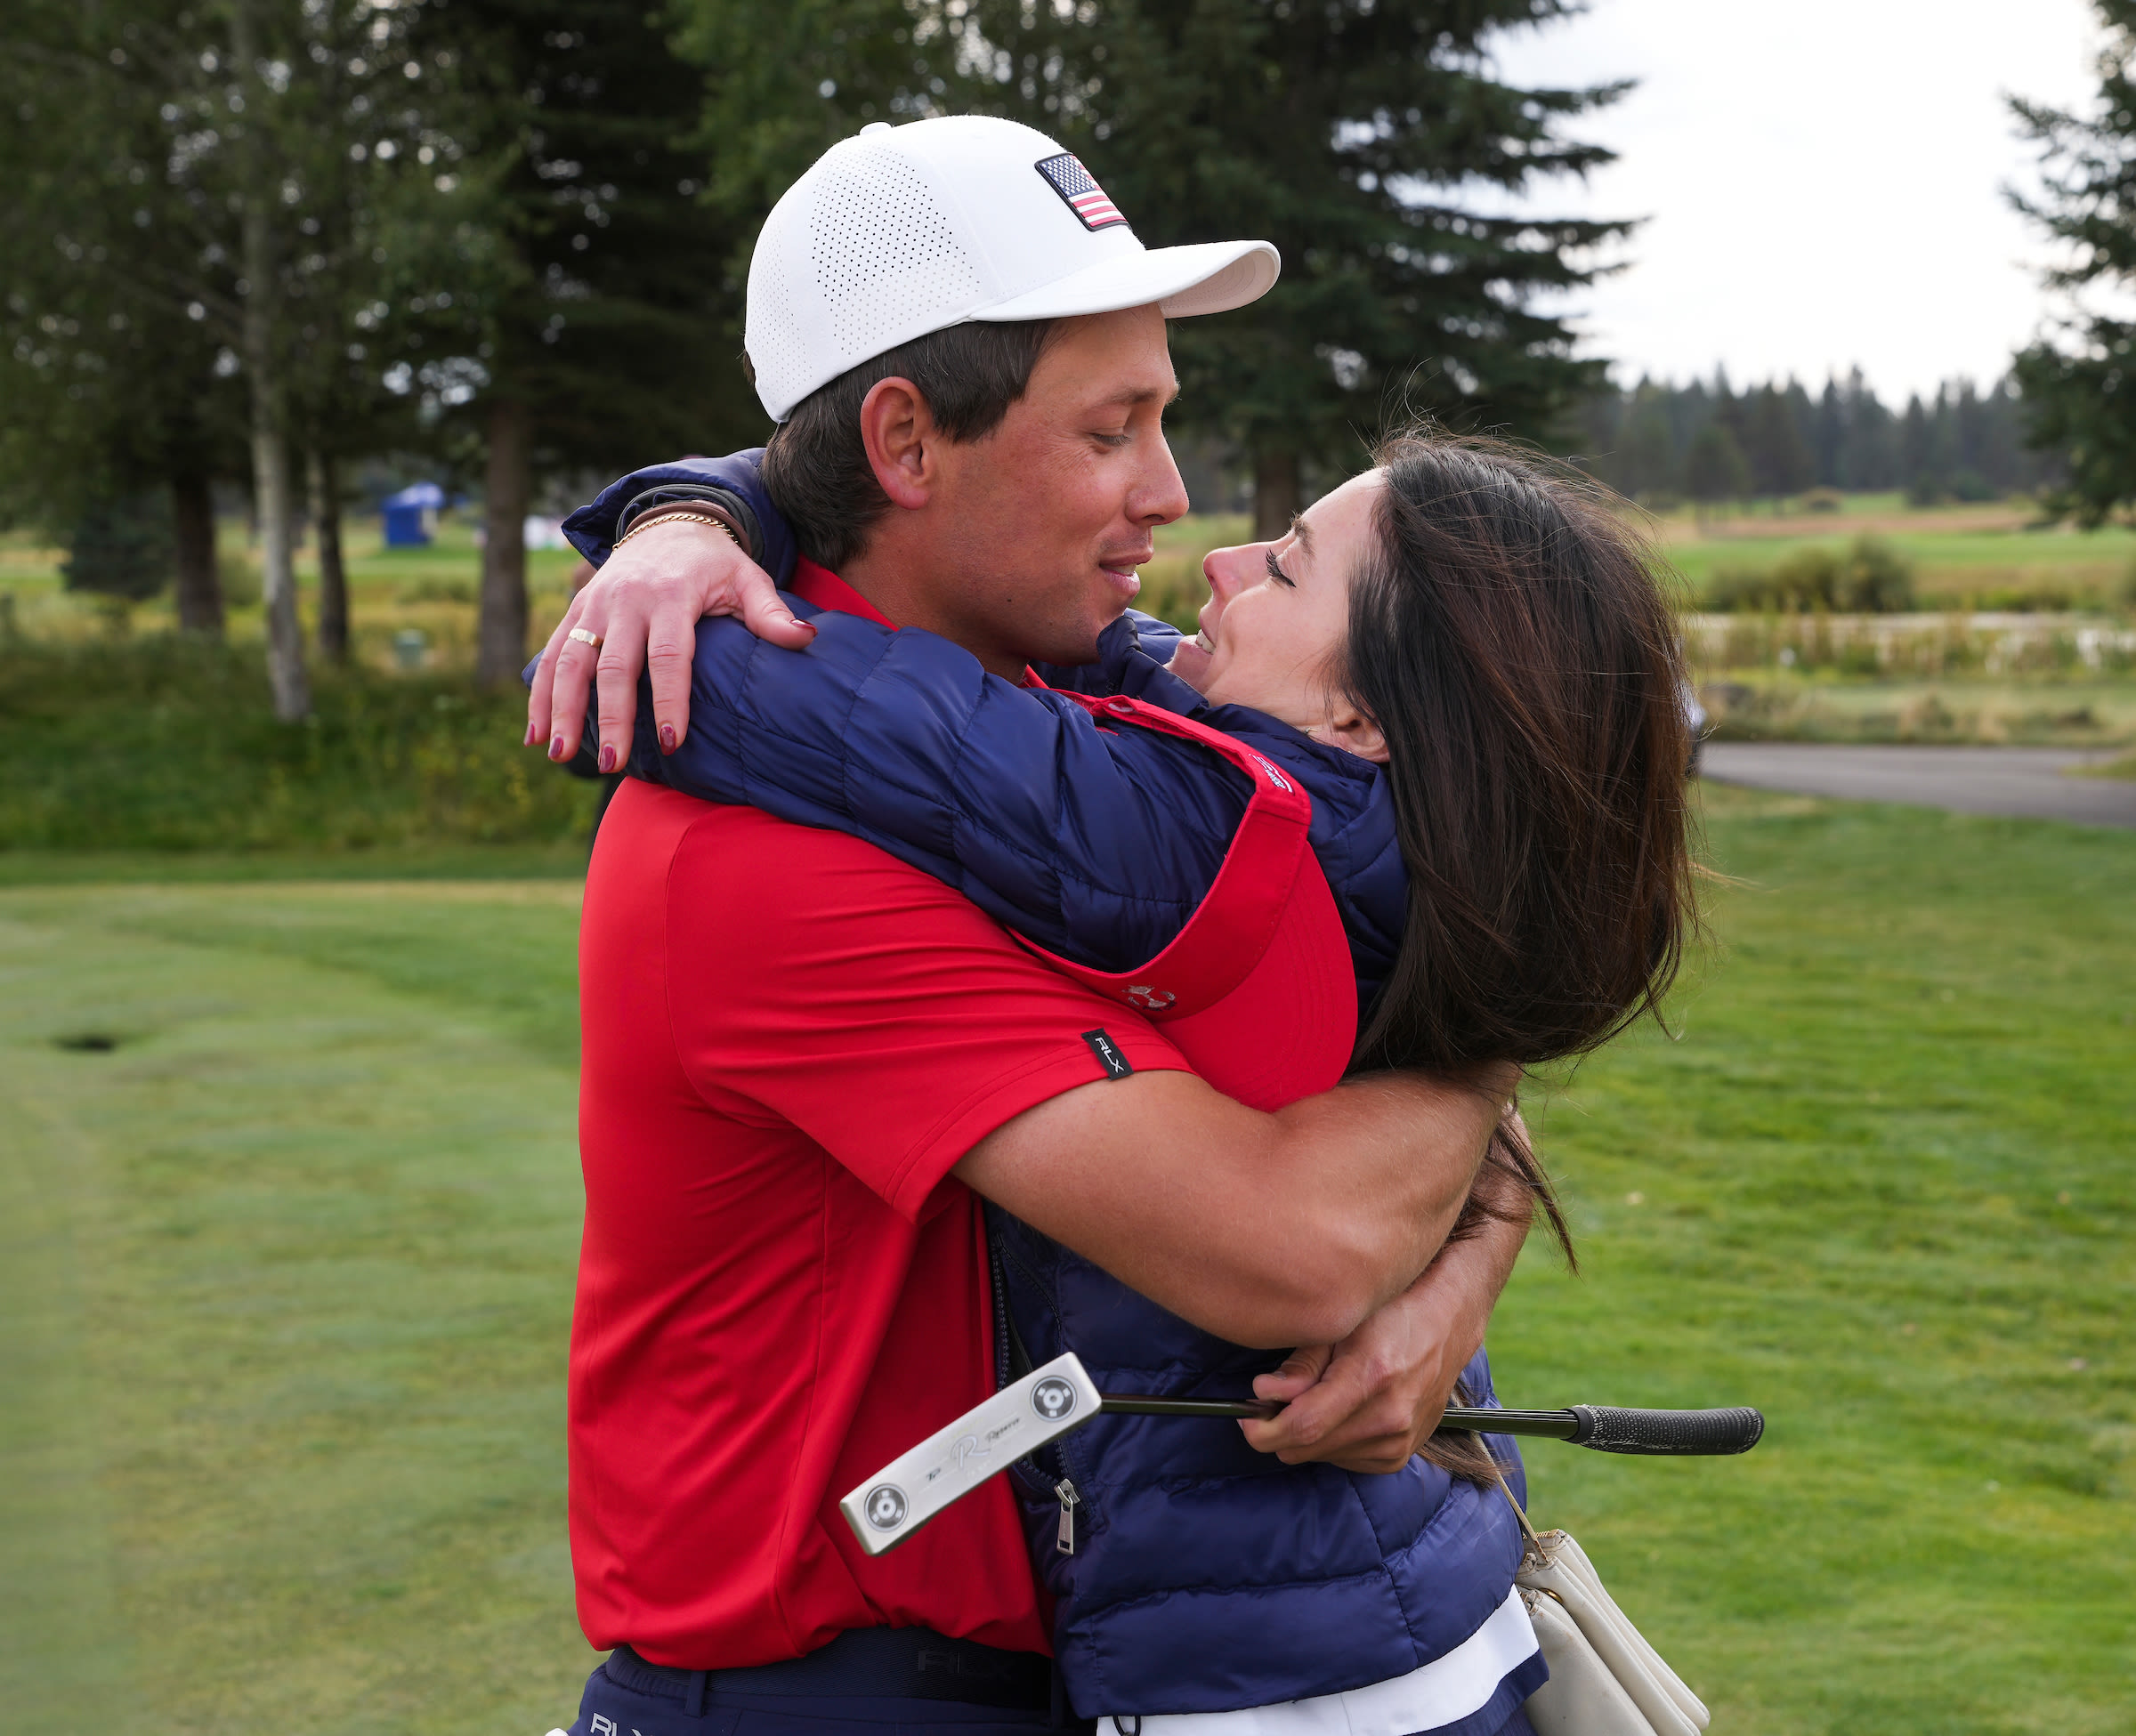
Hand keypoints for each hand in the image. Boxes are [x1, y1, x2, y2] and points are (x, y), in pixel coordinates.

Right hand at [525, 519, 815, 772]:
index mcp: (672, 595)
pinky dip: (541, 695)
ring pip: (572, 661)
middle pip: (614, 665)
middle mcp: (627, 600)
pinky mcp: (576, 612)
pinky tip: (535, 736)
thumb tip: (805, 639)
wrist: (668, 524)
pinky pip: (553, 655)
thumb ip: (771, 613)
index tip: (671, 741)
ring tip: (560, 756)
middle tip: (615, 763)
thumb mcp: (748, 579)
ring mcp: (596, 606)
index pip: (669, 655)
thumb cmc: (715, 564)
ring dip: (563, 710)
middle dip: (611, 717)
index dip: (669, 699)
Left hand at [1238, 1193, 1526, 1472]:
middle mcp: (1390, 1416)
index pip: (1303, 1427)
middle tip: (1274, 1399)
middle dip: (1279, 1429)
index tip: (1247, 1415)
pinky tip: (1340, 1408)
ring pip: (1322, 1456)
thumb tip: (1264, 1393)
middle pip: (1307, 1448)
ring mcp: (1400, 1440)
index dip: (1264, 1428)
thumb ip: (1301, 1362)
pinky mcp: (1402, 1454)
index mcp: (1372, 1377)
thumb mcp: (1341, 1322)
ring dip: (1307, 1433)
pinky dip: (1331, 1440)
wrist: (1448, 1324)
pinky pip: (1345, 1460)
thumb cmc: (1390, 1312)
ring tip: (1319, 1393)